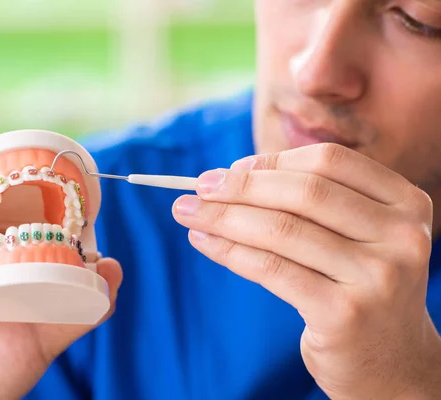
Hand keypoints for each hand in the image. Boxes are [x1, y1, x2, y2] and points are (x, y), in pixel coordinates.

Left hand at [172, 143, 440, 398]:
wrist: (389, 360)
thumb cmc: (356, 286)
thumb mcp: (353, 235)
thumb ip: (309, 202)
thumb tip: (233, 175)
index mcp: (406, 203)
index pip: (329, 162)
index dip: (273, 161)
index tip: (230, 169)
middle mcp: (402, 236)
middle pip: (303, 192)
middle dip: (240, 187)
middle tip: (197, 188)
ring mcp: (377, 277)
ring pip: (281, 230)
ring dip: (223, 217)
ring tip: (188, 213)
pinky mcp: (345, 314)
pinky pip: (271, 269)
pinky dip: (229, 251)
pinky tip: (203, 242)